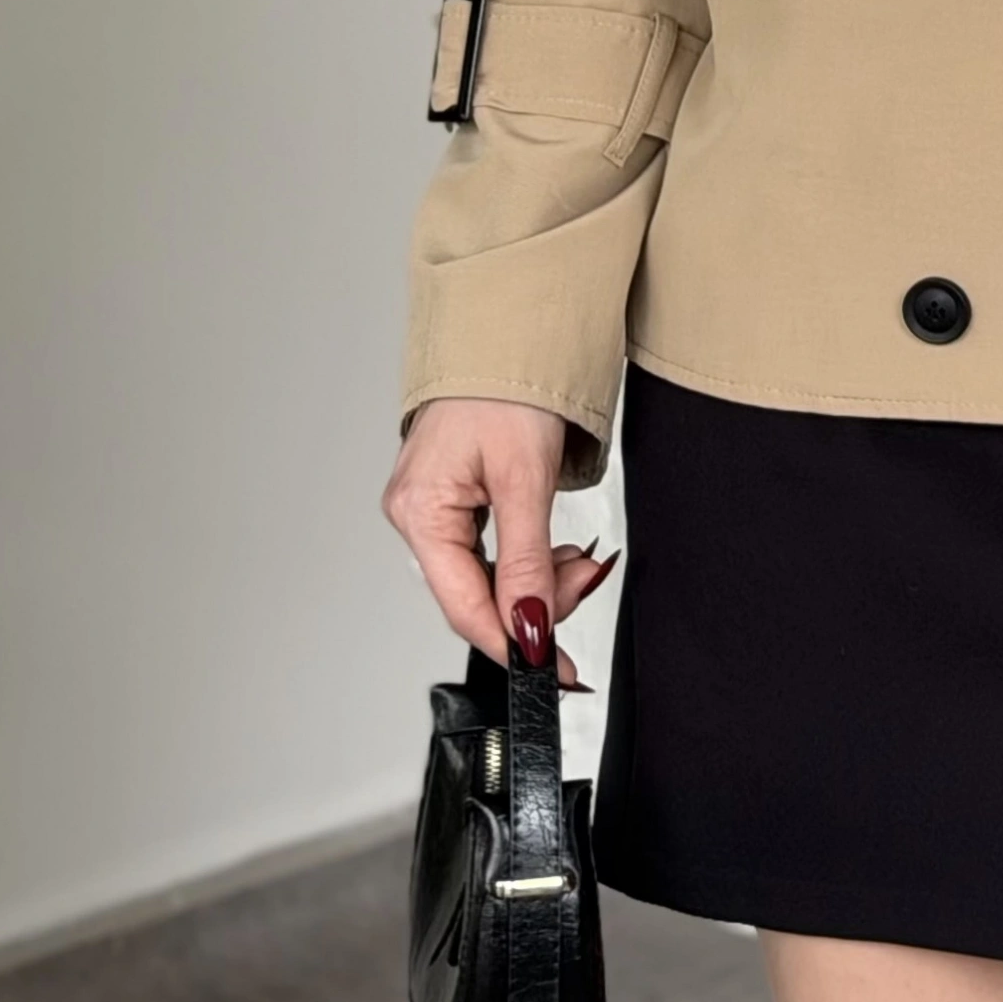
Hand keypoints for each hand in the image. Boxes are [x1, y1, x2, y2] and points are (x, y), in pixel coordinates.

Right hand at [381, 398, 618, 688]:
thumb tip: (530, 629)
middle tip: (585, 578)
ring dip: (538, 578)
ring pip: (487, 575)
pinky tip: (554, 549)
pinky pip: (489, 550)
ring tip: (578, 558)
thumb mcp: (525, 479)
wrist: (509, 330)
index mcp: (420, 512)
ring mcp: (433, 507)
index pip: (464, 605)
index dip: (513, 644)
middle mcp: (416, 514)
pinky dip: (527, 557)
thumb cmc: (506, 386)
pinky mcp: (454, 498)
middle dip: (537, 601)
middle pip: (476, 594)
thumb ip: (526, 562)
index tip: (557, 671)